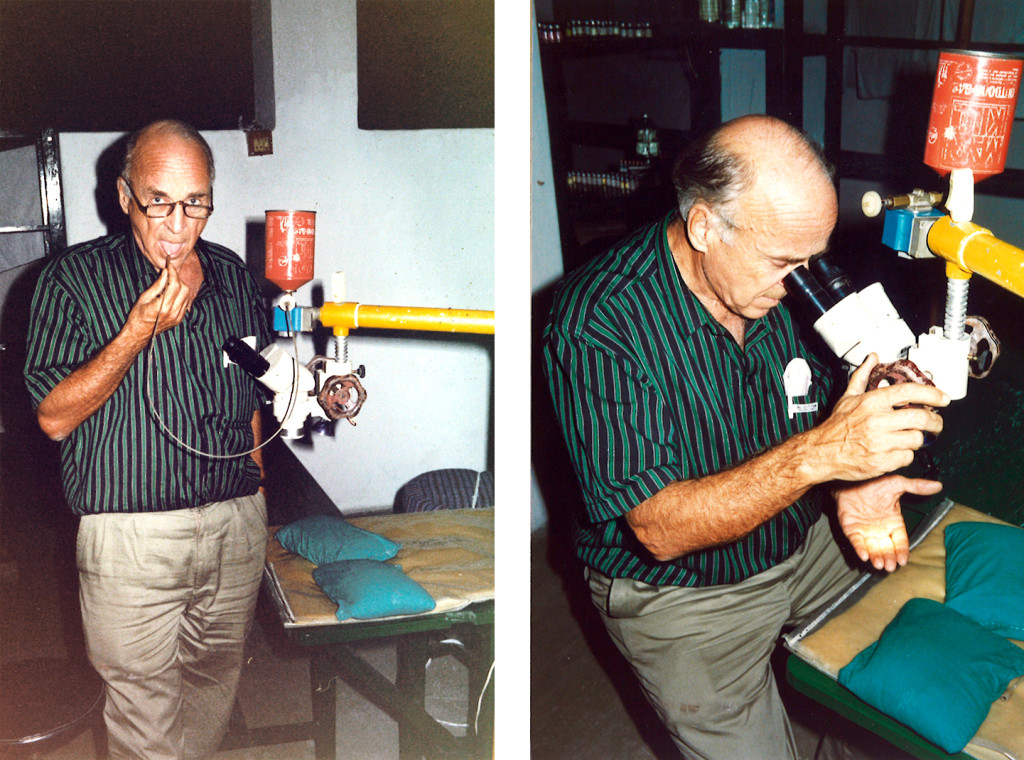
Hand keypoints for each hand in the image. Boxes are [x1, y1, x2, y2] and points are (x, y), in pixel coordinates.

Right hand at [126, 259, 192, 342]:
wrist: (139, 334)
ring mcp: (178, 317)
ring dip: (181, 287)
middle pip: (184, 289)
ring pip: (187, 296)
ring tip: (170, 283)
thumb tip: (165, 272)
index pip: (175, 284)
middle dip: (178, 279)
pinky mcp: (179, 319)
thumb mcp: (144, 298)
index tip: (169, 265)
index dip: (173, 272)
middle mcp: (174, 312)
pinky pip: (186, 303)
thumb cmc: (137, 315)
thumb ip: (157, 285)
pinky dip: (181, 295)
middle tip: (169, 274)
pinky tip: (172, 293)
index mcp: (163, 306)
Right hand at [806, 354, 947, 481]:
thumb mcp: (848, 397)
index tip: (943, 398)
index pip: (909, 392)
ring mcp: (880, 442)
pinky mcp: (882, 461)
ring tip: (908, 437)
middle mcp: (877, 421)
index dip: (931, 394)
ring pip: (917, 439)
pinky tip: (896, 450)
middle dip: (935, 422)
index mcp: (871, 402)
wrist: (821, 453)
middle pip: (921, 418)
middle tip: (936, 423)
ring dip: (917, 439)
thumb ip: (863, 376)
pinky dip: (905, 455)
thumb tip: (872, 358)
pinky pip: (907, 457)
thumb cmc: (836, 426)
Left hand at [835, 474, 942, 570]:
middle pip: (886, 548)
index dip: (902, 551)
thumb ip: (916, 487)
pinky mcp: (851, 529)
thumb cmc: (874, 483)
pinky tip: (864, 556)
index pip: (900, 541)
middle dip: (889, 558)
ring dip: (876, 557)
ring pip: (872, 547)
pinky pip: (856, 541)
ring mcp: (865, 530)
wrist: (851, 478)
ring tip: (879, 564)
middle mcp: (880, 529)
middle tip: (890, 566)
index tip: (904, 561)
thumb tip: (938, 485)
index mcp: (893, 522)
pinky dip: (860, 549)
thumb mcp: (897, 484)